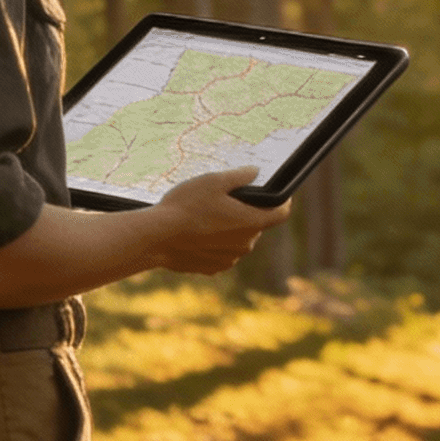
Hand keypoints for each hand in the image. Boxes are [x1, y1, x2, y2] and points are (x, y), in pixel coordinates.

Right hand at [149, 168, 290, 275]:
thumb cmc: (186, 206)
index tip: (278, 195)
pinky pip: (222, 252)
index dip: (283, 202)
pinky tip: (196, 234)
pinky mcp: (213, 268)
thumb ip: (240, 176)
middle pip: (256, 225)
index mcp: (252, 222)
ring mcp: (230, 259)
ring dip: (229, 229)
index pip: (281, 213)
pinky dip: (215, 244)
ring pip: (238, 240)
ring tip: (205, 217)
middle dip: (247, 213)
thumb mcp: (213, 181)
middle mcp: (246, 244)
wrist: (156, 237)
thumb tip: (255, 172)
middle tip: (225, 200)